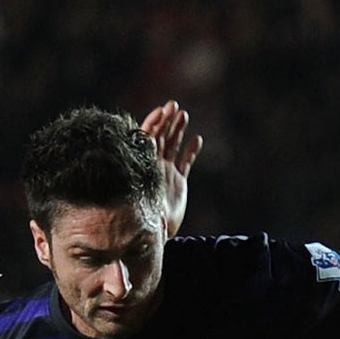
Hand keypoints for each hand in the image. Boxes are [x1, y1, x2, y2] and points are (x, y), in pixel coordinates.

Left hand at [140, 100, 201, 236]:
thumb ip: (146, 196)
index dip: (154, 123)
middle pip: (160, 137)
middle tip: (173, 105)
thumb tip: (152, 200)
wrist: (153, 233)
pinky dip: (190, 151)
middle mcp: (154, 166)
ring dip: (178, 130)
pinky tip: (197, 140)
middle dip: (167, 121)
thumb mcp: (142, 204)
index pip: (147, 138)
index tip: (162, 110)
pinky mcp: (178, 181)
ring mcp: (167, 172)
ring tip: (184, 115)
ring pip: (173, 146)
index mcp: (143, 166)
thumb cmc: (143, 218)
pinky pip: (185, 162)